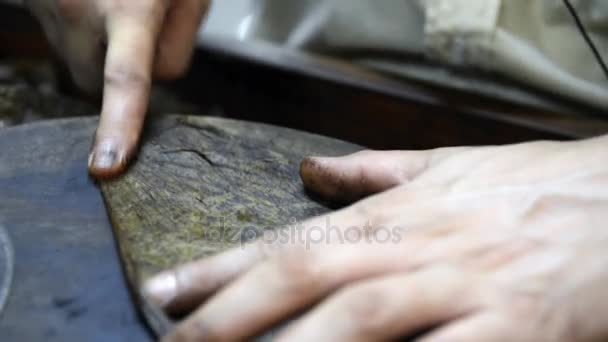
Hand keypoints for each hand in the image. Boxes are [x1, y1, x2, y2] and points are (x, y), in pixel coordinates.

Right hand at [25, 0, 210, 177]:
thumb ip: (180, 38)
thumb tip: (158, 75)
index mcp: (128, 9)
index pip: (127, 80)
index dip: (119, 125)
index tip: (107, 165)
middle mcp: (80, 14)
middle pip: (107, 81)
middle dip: (128, 67)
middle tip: (143, 17)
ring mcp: (52, 13)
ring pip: (86, 64)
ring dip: (105, 50)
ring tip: (115, 5)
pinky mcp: (36, 11)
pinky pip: (70, 43)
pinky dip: (86, 35)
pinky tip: (94, 4)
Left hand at [144, 136, 607, 340]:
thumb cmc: (531, 187)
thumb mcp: (449, 164)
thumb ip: (374, 169)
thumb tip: (311, 169)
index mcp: (398, 211)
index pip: (294, 239)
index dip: (225, 267)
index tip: (168, 291)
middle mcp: (418, 246)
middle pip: (309, 278)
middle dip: (232, 314)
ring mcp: (464, 286)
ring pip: (361, 320)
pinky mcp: (512, 328)